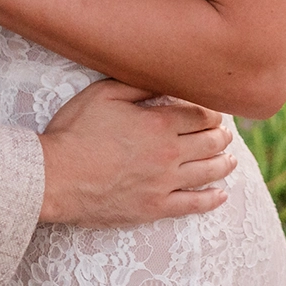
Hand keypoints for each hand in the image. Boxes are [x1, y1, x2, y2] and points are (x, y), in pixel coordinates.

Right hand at [37, 79, 236, 225]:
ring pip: (208, 172)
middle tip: (224, 134)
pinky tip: (221, 195)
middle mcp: (169, 154)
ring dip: (224, 163)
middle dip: (222, 136)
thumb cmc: (74, 132)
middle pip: (210, 143)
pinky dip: (212, 200)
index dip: (213, 112)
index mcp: (159, 124)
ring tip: (230, 159)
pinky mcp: (154, 208)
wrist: (55, 177)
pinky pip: (193, 205)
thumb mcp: (103, 94)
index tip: (215, 113)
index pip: (201, 115)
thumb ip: (137, 84)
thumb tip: (162, 77)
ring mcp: (164, 183)